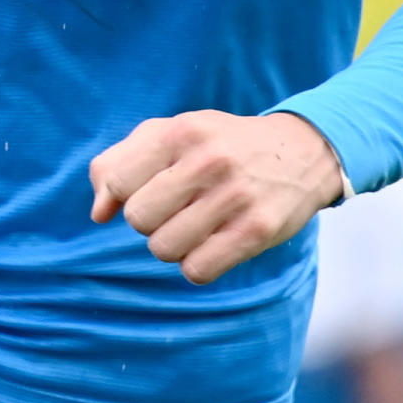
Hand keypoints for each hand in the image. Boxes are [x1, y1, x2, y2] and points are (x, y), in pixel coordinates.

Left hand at [89, 109, 345, 285]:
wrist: (304, 151)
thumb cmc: (219, 145)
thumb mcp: (170, 133)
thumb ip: (119, 163)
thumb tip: (98, 213)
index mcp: (180, 132)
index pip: (117, 182)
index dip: (123, 196)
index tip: (147, 191)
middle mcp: (208, 161)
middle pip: (138, 219)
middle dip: (148, 222)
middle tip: (174, 210)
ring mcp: (236, 196)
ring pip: (164, 249)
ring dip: (172, 246)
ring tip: (193, 228)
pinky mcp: (259, 230)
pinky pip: (198, 270)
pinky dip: (196, 266)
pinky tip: (211, 247)